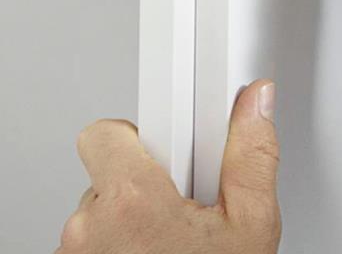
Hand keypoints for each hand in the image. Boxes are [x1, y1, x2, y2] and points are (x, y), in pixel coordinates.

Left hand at [57, 80, 280, 253]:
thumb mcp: (252, 229)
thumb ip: (252, 154)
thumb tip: (255, 102)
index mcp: (131, 203)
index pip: (105, 131)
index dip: (143, 132)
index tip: (170, 139)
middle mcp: (87, 231)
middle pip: (107, 172)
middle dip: (145, 181)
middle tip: (182, 208)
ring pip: (98, 213)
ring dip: (131, 221)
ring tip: (172, 244)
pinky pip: (90, 246)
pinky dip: (118, 250)